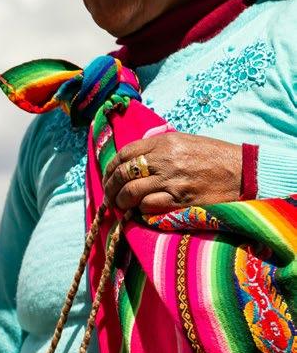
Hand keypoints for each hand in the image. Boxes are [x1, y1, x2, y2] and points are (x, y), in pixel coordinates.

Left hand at [102, 132, 242, 215]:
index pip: (124, 153)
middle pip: (122, 173)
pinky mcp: (179, 200)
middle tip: (109, 196)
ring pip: (131, 192)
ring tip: (122, 206)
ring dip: (121, 202)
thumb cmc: (215, 157)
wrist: (244, 172)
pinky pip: (148, 207)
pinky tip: (141, 212)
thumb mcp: (186, 141)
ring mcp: (171, 181)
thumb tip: (134, 157)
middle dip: (110, 187)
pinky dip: (140, 211)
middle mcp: (165, 160)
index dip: (110, 167)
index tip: (108, 177)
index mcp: (164, 142)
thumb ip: (159, 146)